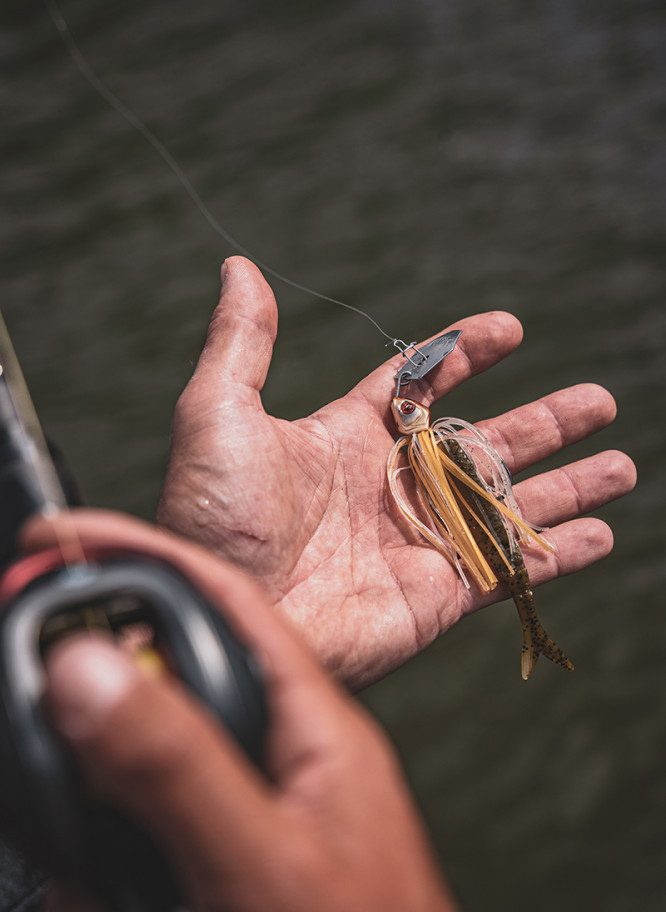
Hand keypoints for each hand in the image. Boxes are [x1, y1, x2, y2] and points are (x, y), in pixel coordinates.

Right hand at [24, 511, 492, 911]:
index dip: (145, 560)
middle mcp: (274, 771)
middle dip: (90, 759)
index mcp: (312, 732)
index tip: (63, 543)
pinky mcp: (209, 894)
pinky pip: (126, 875)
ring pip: (124, 802)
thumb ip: (175, 768)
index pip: (223, 604)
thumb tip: (90, 669)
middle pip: (154, 705)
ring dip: (94, 873)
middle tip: (59, 806)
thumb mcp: (261, 873)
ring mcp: (238, 835)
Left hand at [158, 257, 635, 686]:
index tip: (509, 328)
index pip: (420, 388)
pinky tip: (600, 534)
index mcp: (346, 440)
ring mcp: (420, 542)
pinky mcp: (438, 596)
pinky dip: (556, 553)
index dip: (464, 355)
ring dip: (567, 485)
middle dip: (544, 423)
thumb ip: (243, 342)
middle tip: (599, 402)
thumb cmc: (214, 516)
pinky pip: (510, 568)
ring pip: (510, 505)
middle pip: (485, 445)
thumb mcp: (219, 413)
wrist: (227, 611)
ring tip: (621, 465)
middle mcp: (390, 488)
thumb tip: (240, 266)